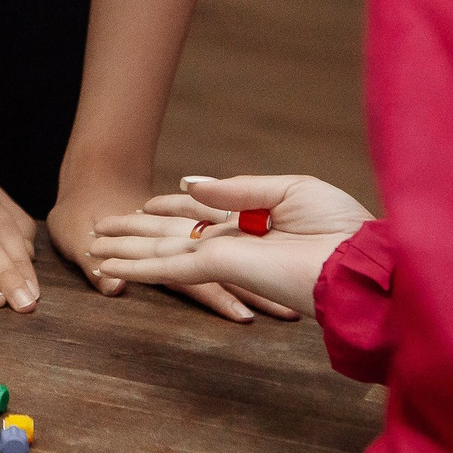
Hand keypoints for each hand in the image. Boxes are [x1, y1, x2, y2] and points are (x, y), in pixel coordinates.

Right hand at [91, 174, 371, 319]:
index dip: (171, 204)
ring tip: (94, 246)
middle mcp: (233, 242)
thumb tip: (190, 182)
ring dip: (125, 249)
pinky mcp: (217, 270)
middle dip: (136, 230)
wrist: (358, 264)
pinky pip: (168, 269)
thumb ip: (236, 188)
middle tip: (101, 227)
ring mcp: (222, 258)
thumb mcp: (289, 190)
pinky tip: (109, 268)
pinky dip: (135, 268)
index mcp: (253, 222)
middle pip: (173, 233)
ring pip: (161, 251)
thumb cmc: (340, 229)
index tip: (145, 202)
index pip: (200, 211)